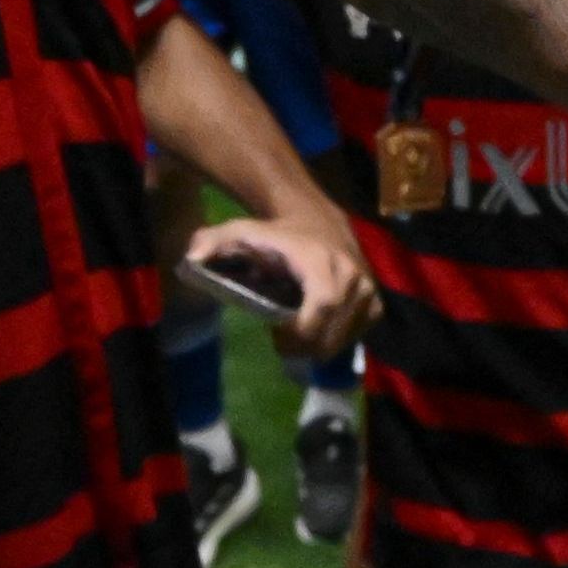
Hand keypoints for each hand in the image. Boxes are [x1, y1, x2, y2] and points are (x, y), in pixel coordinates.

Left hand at [189, 215, 381, 364]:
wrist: (319, 220)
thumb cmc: (278, 233)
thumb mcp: (242, 231)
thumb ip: (214, 241)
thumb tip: (192, 258)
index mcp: (322, 264)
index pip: (319, 311)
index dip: (299, 334)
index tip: (276, 333)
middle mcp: (352, 277)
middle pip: (330, 334)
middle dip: (302, 347)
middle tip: (282, 340)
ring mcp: (367, 290)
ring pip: (343, 339)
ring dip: (317, 346)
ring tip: (298, 332)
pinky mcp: (375, 301)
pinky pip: (356, 334)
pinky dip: (336, 340)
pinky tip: (319, 330)